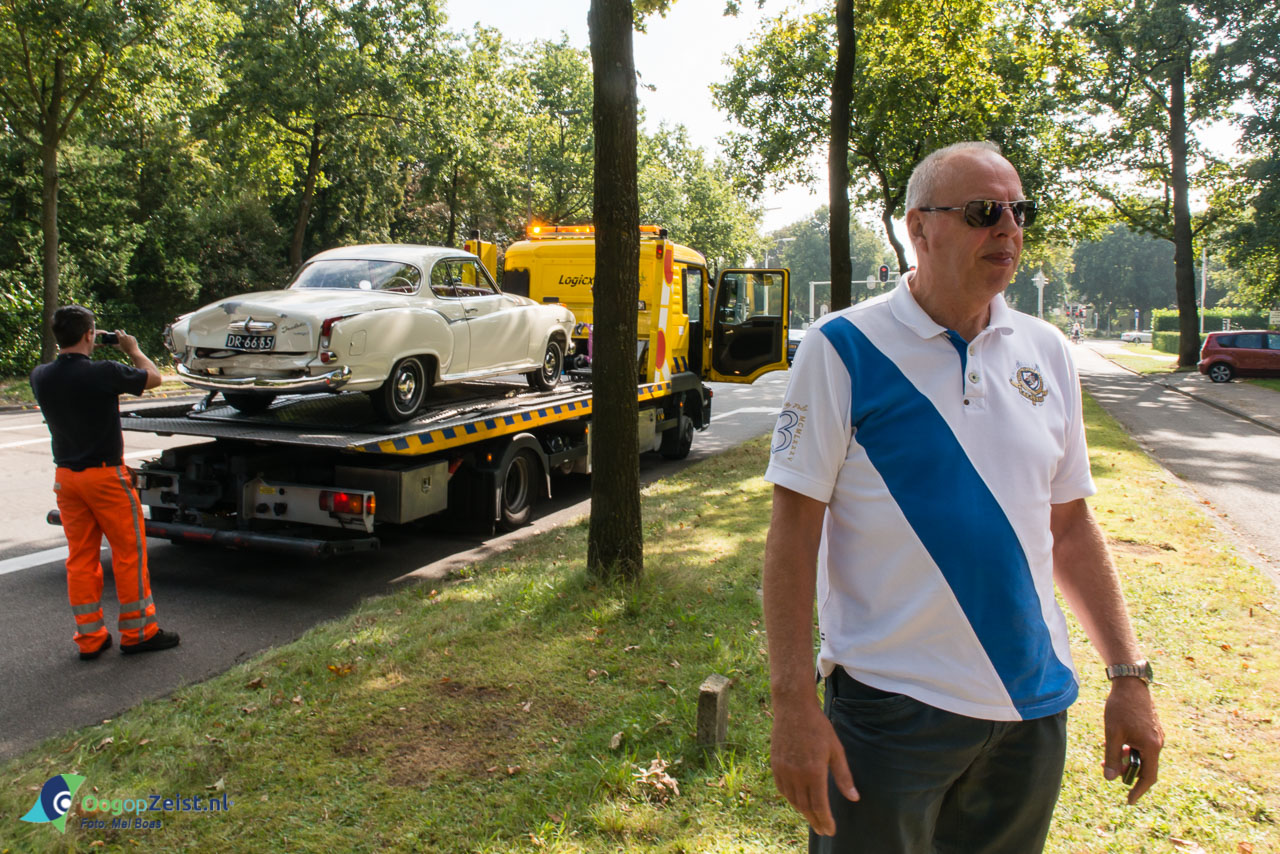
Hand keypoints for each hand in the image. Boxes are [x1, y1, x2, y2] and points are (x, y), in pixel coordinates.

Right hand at [114, 329, 140, 355]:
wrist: (133, 351)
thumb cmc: (125, 349)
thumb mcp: (119, 347)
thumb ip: (115, 345)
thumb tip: (112, 344)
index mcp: (121, 338)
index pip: (117, 332)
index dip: (116, 331)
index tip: (116, 331)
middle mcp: (125, 336)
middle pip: (122, 330)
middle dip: (121, 331)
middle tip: (121, 334)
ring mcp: (129, 336)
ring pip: (127, 335)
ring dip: (126, 337)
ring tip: (127, 342)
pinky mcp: (133, 337)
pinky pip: (131, 337)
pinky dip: (130, 339)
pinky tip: (131, 343)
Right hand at [770, 698, 857, 835]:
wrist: (793, 709)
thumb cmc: (818, 727)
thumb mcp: (836, 750)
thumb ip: (843, 776)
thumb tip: (854, 798)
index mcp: (814, 772)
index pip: (819, 805)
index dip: (825, 821)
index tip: (831, 831)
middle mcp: (797, 774)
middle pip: (806, 806)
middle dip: (815, 821)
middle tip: (823, 830)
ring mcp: (784, 770)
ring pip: (793, 800)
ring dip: (803, 811)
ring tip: (813, 818)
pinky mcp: (775, 764)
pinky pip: (782, 789)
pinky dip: (791, 799)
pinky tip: (798, 801)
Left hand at [1102, 678, 1163, 803]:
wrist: (1130, 683)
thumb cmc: (1121, 707)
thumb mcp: (1113, 733)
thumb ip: (1112, 757)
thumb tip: (1111, 779)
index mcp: (1151, 746)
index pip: (1148, 777)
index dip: (1138, 790)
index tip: (1129, 801)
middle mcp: (1158, 742)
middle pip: (1145, 766)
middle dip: (1127, 771)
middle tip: (1108, 770)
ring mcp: (1156, 735)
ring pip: (1142, 755)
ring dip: (1126, 758)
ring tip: (1107, 755)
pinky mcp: (1151, 728)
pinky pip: (1142, 745)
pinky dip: (1129, 748)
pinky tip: (1114, 743)